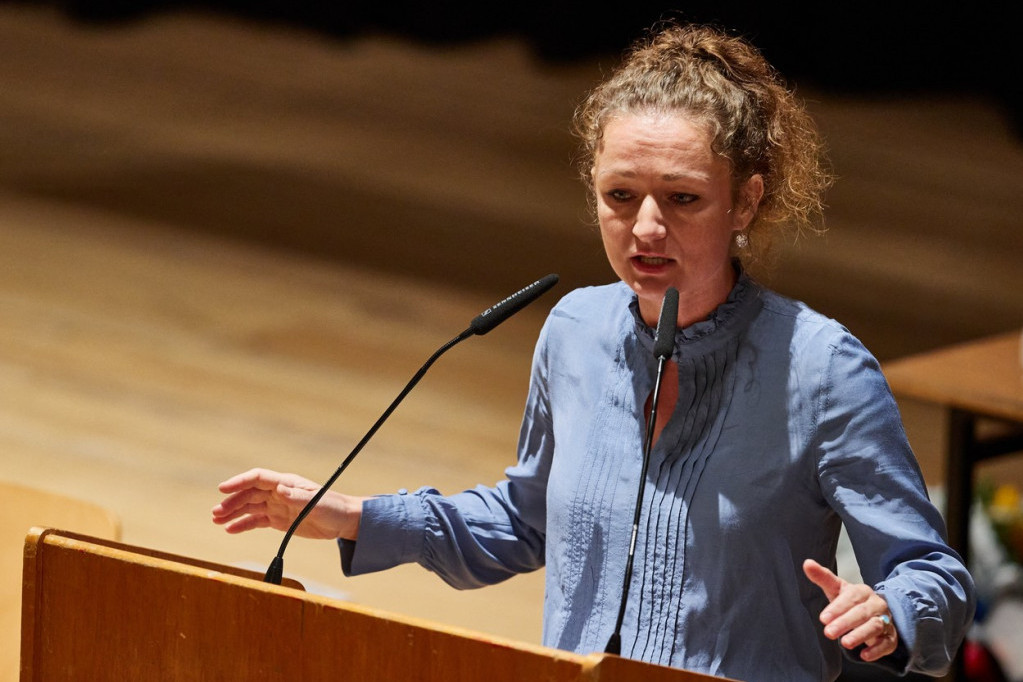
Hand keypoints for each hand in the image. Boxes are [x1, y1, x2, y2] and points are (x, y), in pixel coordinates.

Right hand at [211, 468, 365, 539]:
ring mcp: (277, 506)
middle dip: (232, 502)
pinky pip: (257, 521)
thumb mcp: (317, 502)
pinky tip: (230, 529)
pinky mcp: (279, 520)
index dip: (239, 481)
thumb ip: (297, 497)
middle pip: (249, 494)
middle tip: (216, 513)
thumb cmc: (333, 507)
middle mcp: (278, 492)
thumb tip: (279, 488)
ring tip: (217, 521)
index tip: (222, 489)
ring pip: (250, 507)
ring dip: (233, 513)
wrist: (343, 521)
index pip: (258, 478)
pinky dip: (242, 525)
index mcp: (286, 483)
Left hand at [803, 558, 898, 661]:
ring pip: (875, 626)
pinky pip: (887, 643)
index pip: (850, 597)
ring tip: (845, 643)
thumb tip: (807, 563)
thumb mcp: (837, 589)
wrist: (876, 612)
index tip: (823, 619)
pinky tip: (864, 655)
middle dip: (845, 623)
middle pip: (862, 613)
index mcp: (862, 591)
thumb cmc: (851, 601)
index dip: (837, 608)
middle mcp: (876, 604)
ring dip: (860, 635)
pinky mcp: (890, 637)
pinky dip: (876, 650)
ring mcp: (885, 620)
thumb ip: (823, 577)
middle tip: (829, 633)